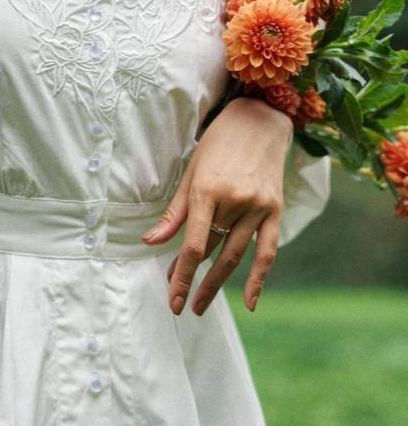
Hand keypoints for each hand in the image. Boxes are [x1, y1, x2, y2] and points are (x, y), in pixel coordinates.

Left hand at [141, 96, 292, 315]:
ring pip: (235, 255)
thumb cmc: (218, 144)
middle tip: (180, 305)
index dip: (181, 275)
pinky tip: (251, 302)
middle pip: (212, 253)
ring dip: (217, 282)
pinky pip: (267, 251)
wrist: (260, 120)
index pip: (192, 245)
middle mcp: (234, 201)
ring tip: (201, 304)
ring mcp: (258, 207)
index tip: (172, 298)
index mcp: (207, 191)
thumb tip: (151, 242)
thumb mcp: (190, 173)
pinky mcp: (275, 210)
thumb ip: (174, 212)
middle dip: (194, 281)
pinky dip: (259, 278)